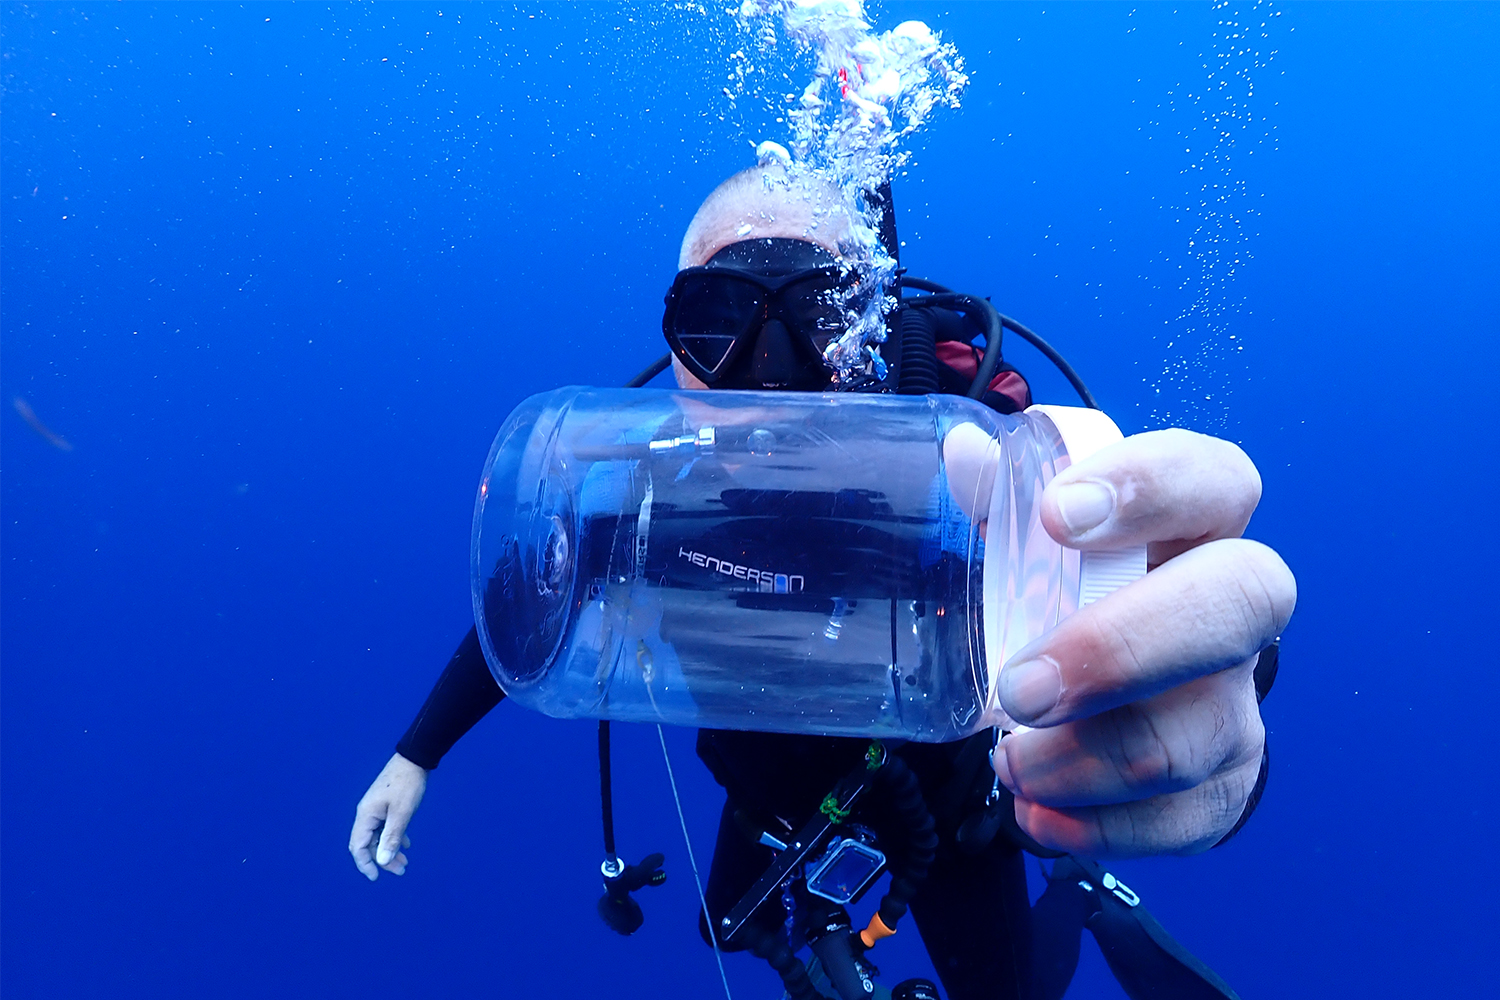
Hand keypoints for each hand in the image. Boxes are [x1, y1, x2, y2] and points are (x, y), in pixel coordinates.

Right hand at [349, 753, 426, 879]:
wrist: (415, 758)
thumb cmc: (407, 784)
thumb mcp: (402, 813)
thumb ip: (391, 838)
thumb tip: (382, 861)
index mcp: (366, 815)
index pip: (358, 846)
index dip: (365, 864)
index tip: (376, 877)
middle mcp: (367, 813)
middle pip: (368, 844)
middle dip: (382, 859)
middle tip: (401, 870)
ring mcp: (376, 809)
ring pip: (378, 836)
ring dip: (389, 850)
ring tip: (405, 862)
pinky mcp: (386, 805)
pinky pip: (386, 826)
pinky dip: (394, 837)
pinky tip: (406, 844)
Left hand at [991, 428, 1295, 856]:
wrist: (1111, 686)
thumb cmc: (1069, 589)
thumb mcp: (1031, 535)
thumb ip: (999, 496)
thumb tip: (962, 459)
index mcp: (1193, 523)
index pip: (1214, 479)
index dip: (1149, 486)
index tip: (1055, 514)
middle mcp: (1234, 607)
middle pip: (1241, 602)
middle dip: (1124, 647)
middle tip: (1024, 686)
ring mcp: (1237, 699)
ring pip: (1205, 730)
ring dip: (1094, 759)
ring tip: (1011, 763)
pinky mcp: (1225, 784)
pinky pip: (1192, 819)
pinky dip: (1107, 829)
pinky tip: (1040, 817)